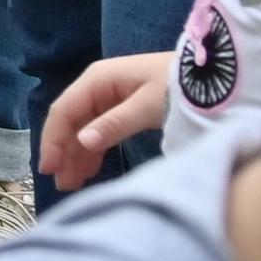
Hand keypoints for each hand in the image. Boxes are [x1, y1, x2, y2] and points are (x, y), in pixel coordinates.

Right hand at [41, 50, 173, 190]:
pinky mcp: (122, 109)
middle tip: (62, 184)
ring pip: (83, 129)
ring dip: (77, 155)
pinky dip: (93, 150)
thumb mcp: (147, 105)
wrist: (211, 76)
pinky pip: (99, 131)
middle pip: (71, 122)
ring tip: (74, 183)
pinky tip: (90, 169)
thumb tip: (82, 142)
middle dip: (64, 152)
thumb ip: (114, 124)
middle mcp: (97, 87)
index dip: (53, 140)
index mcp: (96, 80)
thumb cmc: (178, 86)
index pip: (64, 111)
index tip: (49, 169)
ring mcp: (109, 98)